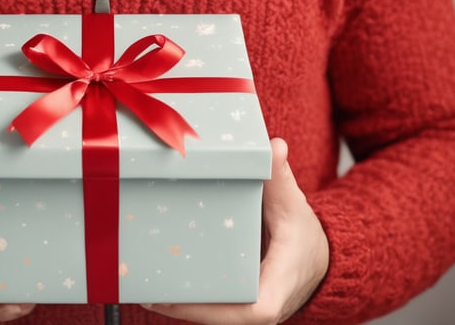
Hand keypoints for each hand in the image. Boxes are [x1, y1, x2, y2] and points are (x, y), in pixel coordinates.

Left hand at [141, 138, 328, 323]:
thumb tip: (275, 147)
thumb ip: (280, 178)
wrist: (316, 256)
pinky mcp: (234, 299)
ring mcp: (243, 306)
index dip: (204, 310)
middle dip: (178, 301)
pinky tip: (156, 275)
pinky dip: (185, 291)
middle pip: (214, 313)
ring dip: (175, 298)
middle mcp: (256, 307)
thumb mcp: (293, 205)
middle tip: (141, 282)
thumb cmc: (304, 234)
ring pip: (207, 310)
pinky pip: (208, 301)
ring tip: (138, 280)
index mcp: (273, 291)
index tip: (170, 299)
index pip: (244, 311)